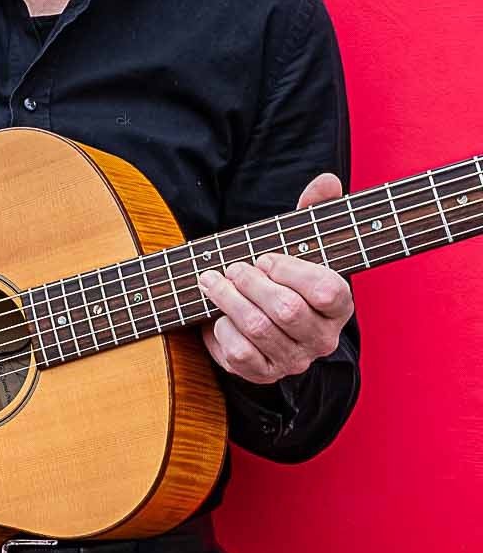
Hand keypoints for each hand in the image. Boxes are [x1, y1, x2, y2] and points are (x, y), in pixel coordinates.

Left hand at [198, 173, 354, 383]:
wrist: (266, 322)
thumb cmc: (283, 276)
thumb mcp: (300, 243)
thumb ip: (314, 211)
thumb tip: (327, 179)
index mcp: (339, 304)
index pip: (326, 290)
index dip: (290, 270)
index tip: (266, 257)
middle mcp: (323, 338)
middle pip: (286, 310)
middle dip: (250, 283)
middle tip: (232, 267)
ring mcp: (294, 359)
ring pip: (258, 329)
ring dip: (227, 299)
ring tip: (211, 280)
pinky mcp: (263, 373)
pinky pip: (238, 352)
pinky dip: (221, 329)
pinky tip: (218, 316)